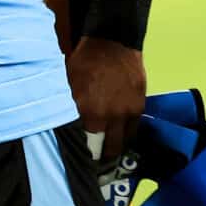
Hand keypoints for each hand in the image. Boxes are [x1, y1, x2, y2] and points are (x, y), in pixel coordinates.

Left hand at [66, 37, 145, 159]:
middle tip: (96, 162)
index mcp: (89, 112)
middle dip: (102, 157)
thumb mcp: (68, 85)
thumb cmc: (83, 62)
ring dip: (116, 147)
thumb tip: (65, 126)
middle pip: (108, 149)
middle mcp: (110, 117)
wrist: (111, 42)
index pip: (87, 145)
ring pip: (124, 141)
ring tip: (108, 152)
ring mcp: (128, 112)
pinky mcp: (140, 106)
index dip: (85, 155)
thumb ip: (70, 108)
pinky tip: (119, 135)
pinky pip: (134, 128)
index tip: (82, 161)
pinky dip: (126, 134)